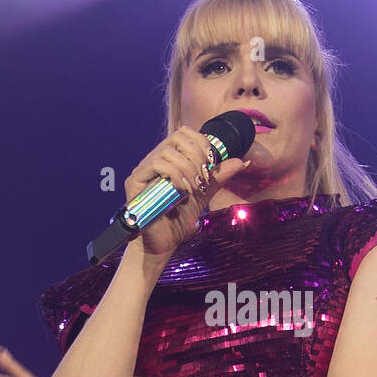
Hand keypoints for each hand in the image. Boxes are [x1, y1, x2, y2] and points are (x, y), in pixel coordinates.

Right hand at [125, 125, 249, 258]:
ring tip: (193, 189)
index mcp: (169, 159)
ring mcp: (143, 169)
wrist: (165, 243)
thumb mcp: (204, 194)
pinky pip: (156, 165)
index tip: (210, 165)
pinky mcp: (134, 181)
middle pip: (177, 136)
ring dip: (188, 169)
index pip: (184, 133)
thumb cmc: (179, 220)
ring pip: (168, 151)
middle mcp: (154, 160)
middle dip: (197, 156)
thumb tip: (242, 161)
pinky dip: (175, 176)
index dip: (201, 143)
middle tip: (203, 179)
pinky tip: (182, 192)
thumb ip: (218, 177)